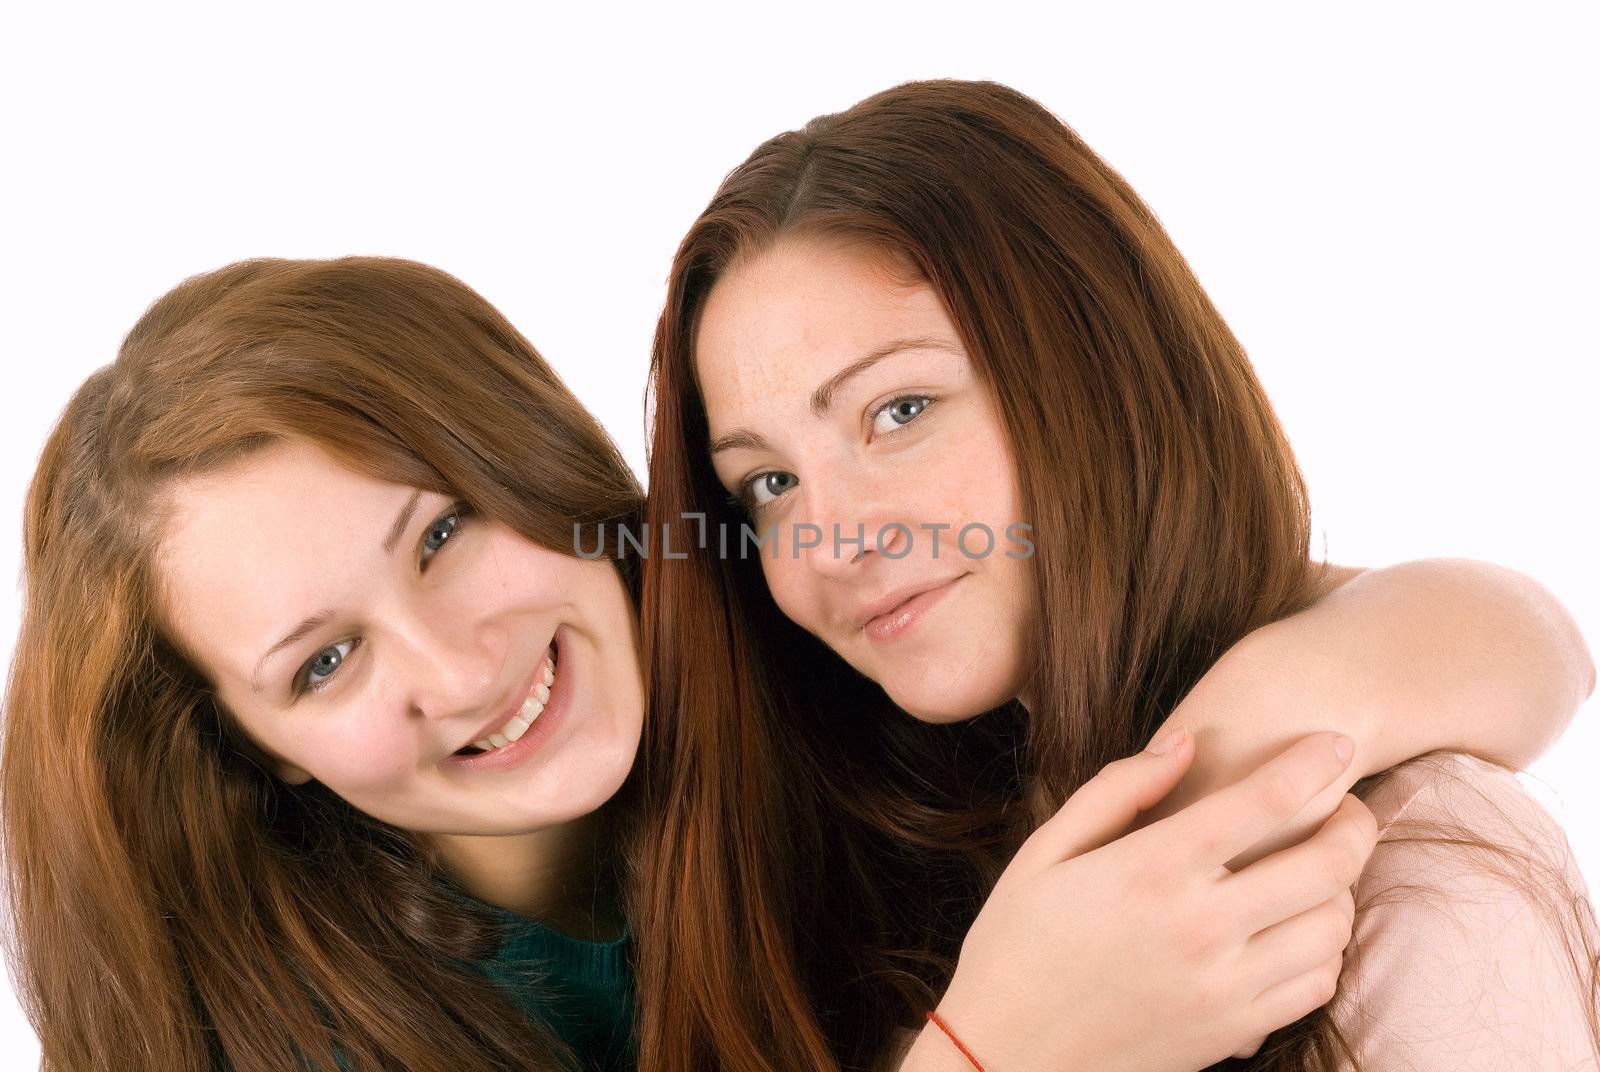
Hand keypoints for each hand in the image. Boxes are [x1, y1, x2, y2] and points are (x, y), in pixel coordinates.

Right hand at [903, 728, 1376, 1071]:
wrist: (1006, 1055)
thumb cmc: (1016, 944)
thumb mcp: (1045, 851)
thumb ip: (1118, 790)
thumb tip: (1185, 743)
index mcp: (1151, 870)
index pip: (1265, 802)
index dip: (1315, 762)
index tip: (1337, 742)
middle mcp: (1201, 927)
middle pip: (1326, 864)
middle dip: (1355, 822)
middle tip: (1347, 805)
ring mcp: (1225, 986)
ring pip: (1333, 926)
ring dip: (1342, 887)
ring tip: (1319, 867)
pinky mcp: (1234, 1031)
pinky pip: (1317, 984)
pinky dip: (1325, 949)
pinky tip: (1297, 928)